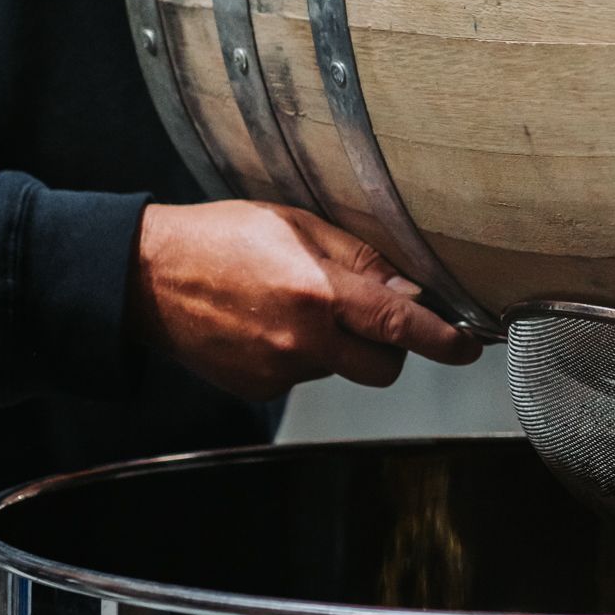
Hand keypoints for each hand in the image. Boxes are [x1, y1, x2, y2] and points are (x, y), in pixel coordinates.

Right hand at [128, 201, 482, 399]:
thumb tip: (407, 292)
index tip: (468, 347)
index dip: (442, 340)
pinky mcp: (258, 389)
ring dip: (337, 345)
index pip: (399, 326)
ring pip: (340, 370)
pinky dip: (300, 355)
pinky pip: (303, 376)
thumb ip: (358, 259)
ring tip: (293, 304)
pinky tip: (268, 323)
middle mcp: (300, 341)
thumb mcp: (296, 224)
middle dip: (389, 346)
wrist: (146, 277)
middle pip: (382, 367)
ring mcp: (278, 371)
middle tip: (370, 314)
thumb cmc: (219, 238)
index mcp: (316, 293)